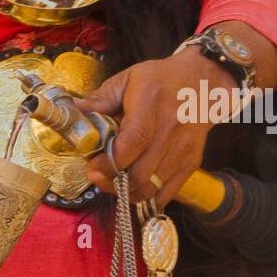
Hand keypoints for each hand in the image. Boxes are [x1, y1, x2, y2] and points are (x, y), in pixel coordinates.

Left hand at [76, 48, 215, 205]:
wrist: (202, 83)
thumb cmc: (160, 80)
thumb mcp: (128, 79)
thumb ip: (101, 98)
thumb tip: (74, 111)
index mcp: (150, 104)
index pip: (133, 142)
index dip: (110, 161)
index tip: (92, 165)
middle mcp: (170, 130)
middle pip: (140, 173)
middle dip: (112, 181)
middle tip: (96, 175)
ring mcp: (183, 150)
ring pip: (151, 188)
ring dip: (126, 191)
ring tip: (111, 181)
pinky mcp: (191, 163)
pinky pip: (166, 193)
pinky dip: (146, 197)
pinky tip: (132, 187)